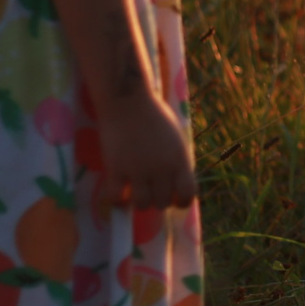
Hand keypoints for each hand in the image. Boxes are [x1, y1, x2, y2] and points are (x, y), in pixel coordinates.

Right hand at [95, 94, 196, 210]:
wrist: (127, 100)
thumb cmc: (154, 114)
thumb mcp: (176, 137)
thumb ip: (178, 161)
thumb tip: (177, 185)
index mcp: (180, 159)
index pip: (188, 194)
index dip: (182, 201)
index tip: (174, 197)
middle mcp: (162, 168)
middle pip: (163, 202)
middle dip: (158, 199)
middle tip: (150, 189)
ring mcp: (138, 169)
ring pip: (142, 204)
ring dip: (139, 201)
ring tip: (134, 190)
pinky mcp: (116, 168)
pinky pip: (117, 197)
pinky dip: (118, 199)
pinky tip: (118, 190)